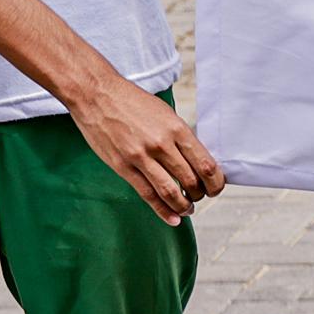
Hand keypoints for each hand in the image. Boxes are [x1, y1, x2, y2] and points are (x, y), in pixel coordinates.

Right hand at [75, 77, 225, 224]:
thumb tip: (196, 160)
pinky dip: (162, 210)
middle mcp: (162, 144)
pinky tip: (173, 218)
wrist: (96, 95)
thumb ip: (180, 136)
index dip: (216, 182)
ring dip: (183, 205)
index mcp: (177, 129)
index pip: (206, 164)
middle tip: (201, 197)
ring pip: (170, 191)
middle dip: (201, 194)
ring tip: (188, 209)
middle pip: (191, 180)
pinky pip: (147, 194)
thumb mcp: (165, 113)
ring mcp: (141, 157)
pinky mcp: (123, 166)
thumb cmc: (132, 102)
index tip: (216, 187)